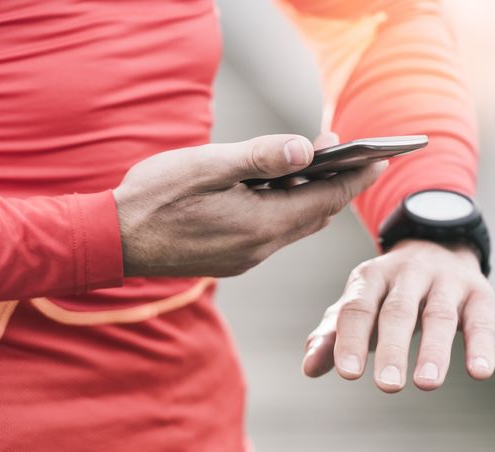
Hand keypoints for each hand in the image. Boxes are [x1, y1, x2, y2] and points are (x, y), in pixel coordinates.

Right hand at [113, 134, 386, 276]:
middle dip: (337, 184)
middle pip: (316, 214)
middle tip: (353, 154)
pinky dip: (285, 209)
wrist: (113, 240)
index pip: (325, 199)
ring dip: (309, 196)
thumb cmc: (154, 197)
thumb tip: (306, 150)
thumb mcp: (208, 166)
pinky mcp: (232, 258)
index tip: (381, 158)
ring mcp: (246, 257)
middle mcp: (260, 247)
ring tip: (314, 162)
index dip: (355, 177)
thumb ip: (259, 157)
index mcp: (261, 224)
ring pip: (295, 224)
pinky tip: (275, 188)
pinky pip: (273, 232)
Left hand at [302, 239, 494, 392]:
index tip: (348, 374)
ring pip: (439, 315)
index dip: (351, 339)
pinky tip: (479, 372)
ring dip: (434, 350)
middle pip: (398, 312)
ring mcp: (445, 281)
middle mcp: (408, 274)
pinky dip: (481, 346)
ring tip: (426, 384)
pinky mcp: (479, 292)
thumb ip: (334, 335)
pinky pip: (481, 320)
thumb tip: (309, 368)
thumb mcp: (360, 305)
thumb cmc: (389, 292)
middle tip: (387, 386)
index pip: (358, 308)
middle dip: (392, 348)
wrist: (440, 244)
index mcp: (371, 277)